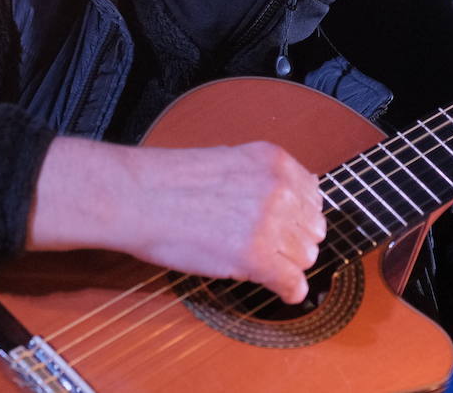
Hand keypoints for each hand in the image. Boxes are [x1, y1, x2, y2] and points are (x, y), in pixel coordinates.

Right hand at [28, 138, 326, 304]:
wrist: (138, 196)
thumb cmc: (168, 181)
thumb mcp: (228, 159)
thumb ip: (261, 178)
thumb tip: (287, 201)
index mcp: (274, 161)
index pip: (313, 196)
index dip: (298, 217)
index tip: (287, 229)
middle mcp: (279, 187)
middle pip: (313, 229)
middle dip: (294, 241)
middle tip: (270, 249)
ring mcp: (270, 221)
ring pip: (305, 257)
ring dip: (287, 265)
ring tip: (263, 265)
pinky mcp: (255, 255)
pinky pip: (292, 283)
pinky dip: (289, 292)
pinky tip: (281, 292)